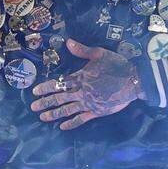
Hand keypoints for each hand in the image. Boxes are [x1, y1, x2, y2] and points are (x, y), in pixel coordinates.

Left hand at [30, 39, 145, 129]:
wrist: (134, 80)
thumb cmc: (117, 65)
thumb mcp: (99, 54)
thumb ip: (82, 50)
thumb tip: (68, 42)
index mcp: (80, 78)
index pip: (59, 84)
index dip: (46, 88)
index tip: (35, 92)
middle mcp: (82, 92)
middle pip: (59, 98)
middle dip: (45, 103)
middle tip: (33, 107)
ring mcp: (89, 103)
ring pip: (67, 110)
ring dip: (54, 114)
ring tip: (42, 117)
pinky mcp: (97, 112)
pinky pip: (81, 119)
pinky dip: (71, 123)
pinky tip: (62, 127)